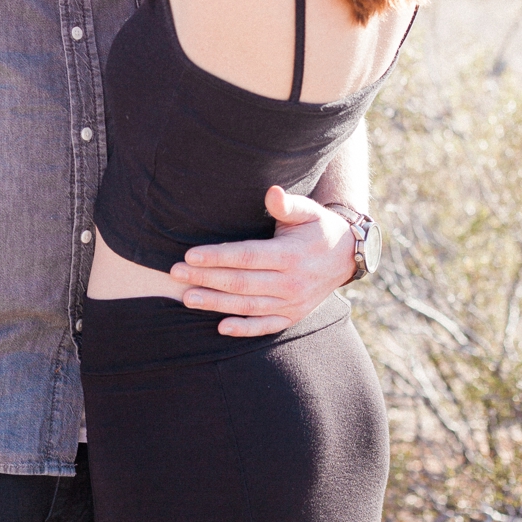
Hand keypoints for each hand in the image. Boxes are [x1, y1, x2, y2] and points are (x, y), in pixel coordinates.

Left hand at [169, 186, 356, 336]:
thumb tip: (272, 192)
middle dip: (206, 278)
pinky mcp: (293, 316)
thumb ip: (287, 204)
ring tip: (187, 298)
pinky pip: (265, 326)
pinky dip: (244, 328)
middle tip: (176, 274)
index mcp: (290, 255)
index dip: (217, 257)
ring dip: (216, 303)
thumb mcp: (308, 211)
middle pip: (240, 282)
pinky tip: (220, 326)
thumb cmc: (318, 227)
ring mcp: (292, 303)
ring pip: (248, 305)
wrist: (346, 256)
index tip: (190, 255)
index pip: (246, 256)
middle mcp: (290, 282)